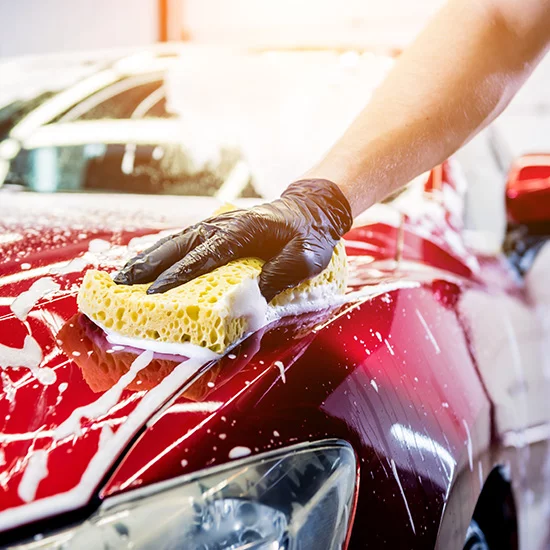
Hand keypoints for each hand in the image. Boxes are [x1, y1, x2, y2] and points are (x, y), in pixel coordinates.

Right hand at [114, 179, 351, 301]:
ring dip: (149, 259)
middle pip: (179, 246)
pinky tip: (147, 266)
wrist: (311, 209)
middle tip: (121, 285)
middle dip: (149, 266)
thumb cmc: (309, 235)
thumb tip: (252, 295)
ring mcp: (217, 225)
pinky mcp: (217, 231)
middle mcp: (223, 226)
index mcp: (243, 232)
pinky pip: (184, 242)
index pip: (204, 256)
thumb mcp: (306, 257)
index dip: (178, 275)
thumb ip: (281, 274)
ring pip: (176, 242)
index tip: (155, 293)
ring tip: (123, 278)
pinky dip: (162, 254)